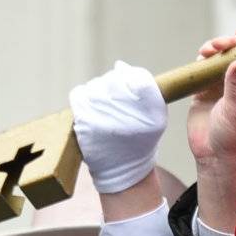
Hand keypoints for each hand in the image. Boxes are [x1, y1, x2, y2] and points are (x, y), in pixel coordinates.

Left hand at [69, 61, 165, 193]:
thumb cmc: (139, 139)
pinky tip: (91, 109)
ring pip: (96, 84)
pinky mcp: (84, 123)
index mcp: (149, 110)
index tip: (130, 89)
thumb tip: (120, 66)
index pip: (137, 77)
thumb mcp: (156, 116)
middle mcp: (126, 112)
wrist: (122, 170)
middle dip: (114, 85)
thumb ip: (145, 86)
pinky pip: (79, 94)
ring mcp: (103, 116)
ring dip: (99, 91)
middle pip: (114, 78)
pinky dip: (83, 97)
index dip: (131, 78)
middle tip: (116, 103)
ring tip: (104, 109)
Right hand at [185, 30, 235, 174]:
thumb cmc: (233, 137)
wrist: (213, 157)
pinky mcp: (203, 91)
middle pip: (235, 54)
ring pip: (217, 60)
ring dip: (213, 51)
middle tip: (220, 45)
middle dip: (227, 45)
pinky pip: (202, 71)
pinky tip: (200, 60)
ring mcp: (220, 86)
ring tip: (208, 50)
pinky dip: (201, 62)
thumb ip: (235, 84)